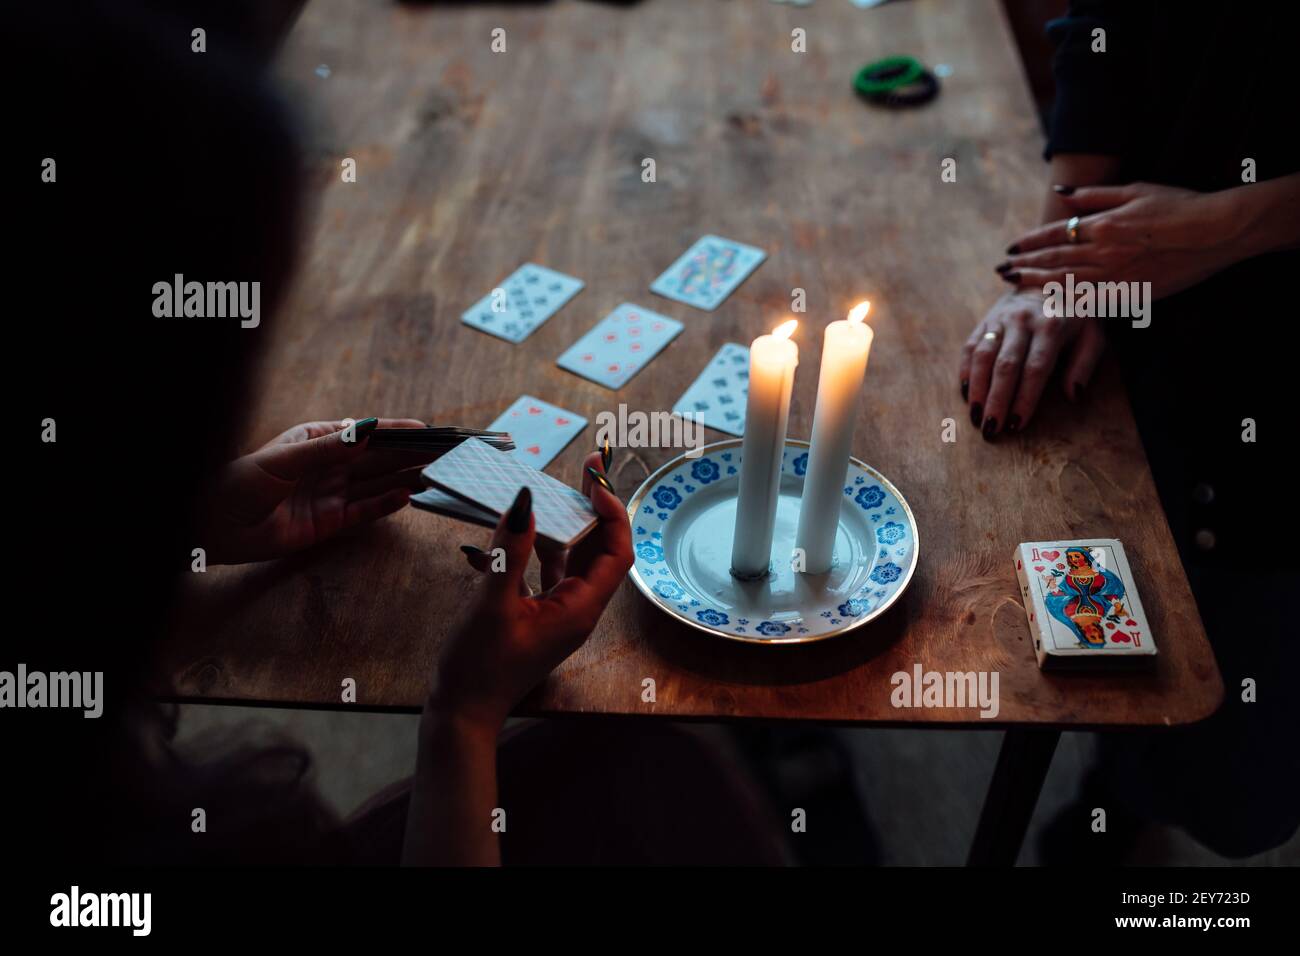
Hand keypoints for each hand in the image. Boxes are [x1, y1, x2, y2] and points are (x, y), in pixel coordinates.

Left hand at [201, 418, 435, 563]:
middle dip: (409, 454)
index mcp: (317, 440)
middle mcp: (329, 465)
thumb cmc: (240, 483)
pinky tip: (407, 497)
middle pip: (377, 459)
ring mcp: (331, 494)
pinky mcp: (330, 522)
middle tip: (443, 452)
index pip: (364, 434)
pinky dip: (386, 504)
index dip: (396, 432)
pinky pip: (365, 510)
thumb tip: (366, 431)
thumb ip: (328, 449)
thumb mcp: (284, 460)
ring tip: (435, 473)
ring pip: (377, 484)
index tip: (427, 430)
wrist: (216, 526)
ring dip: (405, 478)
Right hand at [432, 451, 632, 730]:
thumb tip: (526, 501)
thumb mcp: (492, 603)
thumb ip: (510, 550)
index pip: (615, 552)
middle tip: (586, 468)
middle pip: (598, 549)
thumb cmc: (478, 666)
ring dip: (563, 523)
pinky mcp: (536, 613)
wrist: (462, 710)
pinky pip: (544, 571)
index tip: (594, 482)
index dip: (612, 513)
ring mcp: (557, 611)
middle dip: (594, 507)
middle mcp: (576, 608)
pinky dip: (534, 548)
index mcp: (579, 609)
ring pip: (570, 557)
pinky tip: (511, 531)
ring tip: (552, 489)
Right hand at [960, 290, 1103, 437]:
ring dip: (977, 389)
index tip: (1017, 425)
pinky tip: (965, 393)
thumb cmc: (1074, 317)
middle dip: (996, 400)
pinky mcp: (985, 321)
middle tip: (990, 429)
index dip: (1025, 398)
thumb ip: (1084, 365)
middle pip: (1005, 366)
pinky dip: (966, 371)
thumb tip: (1073, 395)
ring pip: (983, 357)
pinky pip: (970, 347)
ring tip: (975, 416)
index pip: (1035, 368)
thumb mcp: (1092, 335)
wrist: (1049, 282)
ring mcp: (1000, 319)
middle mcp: (1023, 320)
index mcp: (1051, 326)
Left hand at [997, 182, 1234, 298]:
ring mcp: (1116, 276)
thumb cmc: (1179, 206)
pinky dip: (1066, 303)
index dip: (1029, 242)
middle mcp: (1104, 252)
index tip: (1010, 247)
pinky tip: (1047, 306)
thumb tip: (1061, 192)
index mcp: (1104, 224)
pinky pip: (1090, 302)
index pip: (1055, 234)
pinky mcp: (1130, 294)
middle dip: (1023, 266)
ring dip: (1035, 283)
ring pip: (1065, 282)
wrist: (1216, 231)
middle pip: (1053, 261)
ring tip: (1013, 284)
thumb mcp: (1135, 190)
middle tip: (1000, 271)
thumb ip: (1095, 195)